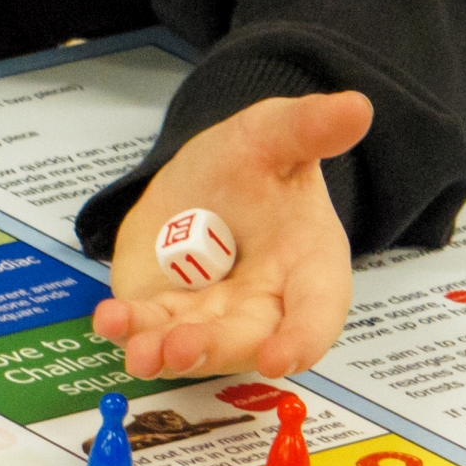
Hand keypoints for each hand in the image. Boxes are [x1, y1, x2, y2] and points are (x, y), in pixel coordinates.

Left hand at [93, 90, 372, 380]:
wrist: (207, 171)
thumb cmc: (255, 160)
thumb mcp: (277, 133)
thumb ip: (311, 127)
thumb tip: (356, 107)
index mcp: (308, 266)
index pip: (315, 313)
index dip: (302, 339)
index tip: (279, 358)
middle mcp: (263, 303)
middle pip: (245, 338)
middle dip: (214, 348)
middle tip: (183, 348)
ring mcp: (210, 312)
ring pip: (192, 341)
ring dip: (166, 350)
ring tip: (143, 353)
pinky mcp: (164, 307)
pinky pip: (149, 324)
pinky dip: (130, 327)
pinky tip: (109, 320)